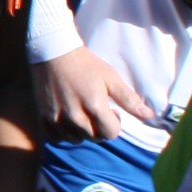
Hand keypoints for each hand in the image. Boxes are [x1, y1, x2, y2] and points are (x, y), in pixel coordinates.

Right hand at [32, 46, 151, 142]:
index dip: (115, 123)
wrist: (53, 52)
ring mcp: (56, 118)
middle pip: (94, 137)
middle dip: (100, 127)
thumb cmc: (85, 64)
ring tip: (81, 114)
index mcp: (94, 106)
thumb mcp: (111, 77)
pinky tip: (66, 119)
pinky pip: (56, 138)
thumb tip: (149, 115)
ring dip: (82, 131)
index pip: (111, 133)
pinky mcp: (43, 117)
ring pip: (75, 139)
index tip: (111, 110)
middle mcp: (74, 116)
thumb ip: (129, 99)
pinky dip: (63, 132)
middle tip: (96, 110)